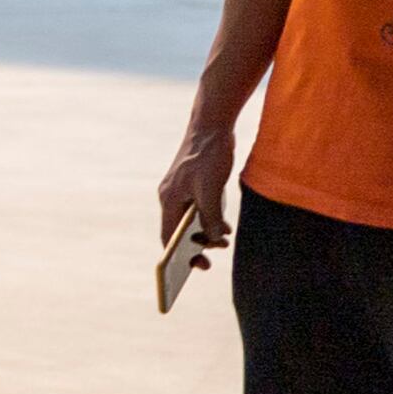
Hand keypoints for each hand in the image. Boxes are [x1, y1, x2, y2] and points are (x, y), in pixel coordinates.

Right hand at [157, 113, 234, 264]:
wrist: (211, 124)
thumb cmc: (209, 155)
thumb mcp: (212, 190)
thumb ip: (211, 216)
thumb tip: (214, 239)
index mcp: (170, 200)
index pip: (167, 236)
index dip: (175, 256)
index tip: (190, 269)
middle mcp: (171, 197)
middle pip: (176, 231)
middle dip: (191, 248)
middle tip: (206, 263)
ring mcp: (180, 190)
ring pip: (188, 221)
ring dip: (204, 234)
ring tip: (222, 242)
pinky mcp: (192, 184)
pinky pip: (197, 209)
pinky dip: (209, 219)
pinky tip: (225, 225)